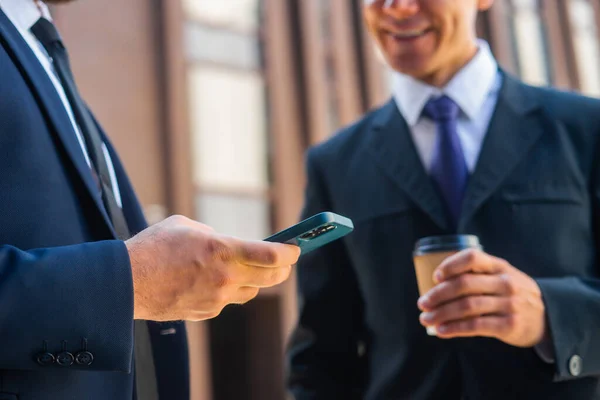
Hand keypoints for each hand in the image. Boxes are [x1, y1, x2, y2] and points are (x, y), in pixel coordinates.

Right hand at [126, 215, 299, 321]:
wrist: (127, 282)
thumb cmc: (154, 247)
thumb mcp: (187, 226)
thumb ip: (214, 236)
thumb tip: (228, 244)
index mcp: (223, 250)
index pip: (272, 256)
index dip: (290, 252)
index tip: (296, 247)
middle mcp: (226, 278)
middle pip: (272, 278)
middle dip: (283, 268)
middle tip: (283, 260)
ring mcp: (217, 299)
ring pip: (252, 292)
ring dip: (255, 280)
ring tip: (245, 268)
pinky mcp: (206, 312)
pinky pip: (228, 301)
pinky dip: (229, 291)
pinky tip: (214, 281)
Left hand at [417, 249, 545, 346]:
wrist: (548, 317)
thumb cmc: (512, 294)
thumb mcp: (501, 276)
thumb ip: (476, 274)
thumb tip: (436, 285)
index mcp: (499, 266)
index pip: (472, 257)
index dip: (450, 265)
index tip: (435, 277)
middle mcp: (505, 283)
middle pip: (464, 284)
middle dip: (438, 295)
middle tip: (422, 304)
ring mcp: (509, 304)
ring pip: (467, 306)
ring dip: (442, 314)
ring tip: (426, 319)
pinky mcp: (510, 325)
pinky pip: (476, 326)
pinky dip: (455, 328)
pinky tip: (442, 331)